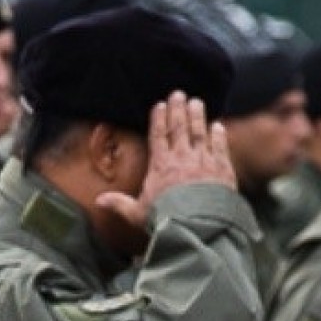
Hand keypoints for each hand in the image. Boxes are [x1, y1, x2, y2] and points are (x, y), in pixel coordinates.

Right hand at [95, 91, 235, 234]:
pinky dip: (219, 135)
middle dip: (178, 109)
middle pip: (179, 127)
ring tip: (196, 102)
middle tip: (178, 94)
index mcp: (161, 165)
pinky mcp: (222, 169)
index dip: (159, 118)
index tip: (159, 105)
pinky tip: (218, 126)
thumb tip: (98, 201)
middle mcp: (182, 158)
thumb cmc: (167, 221)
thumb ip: (120, 204)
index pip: (158, 135)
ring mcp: (203, 161)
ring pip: (200, 132)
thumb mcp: (138, 214)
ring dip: (198, 116)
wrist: (198, 226)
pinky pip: (220, 147)